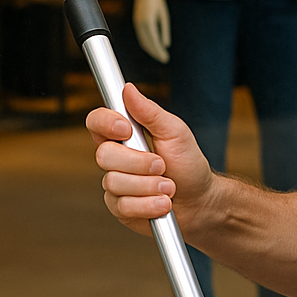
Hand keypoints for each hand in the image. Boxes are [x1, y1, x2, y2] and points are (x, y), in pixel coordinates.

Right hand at [87, 83, 213, 237]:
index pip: (96, 121)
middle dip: (138, 162)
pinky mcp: (120, 208)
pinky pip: (122, 206)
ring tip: (169, 187)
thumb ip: (150, 112)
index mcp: (125, 134)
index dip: (105, 123)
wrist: (200, 201)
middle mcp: (116, 158)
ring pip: (113, 182)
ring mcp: (116, 183)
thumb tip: (128, 89)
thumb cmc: (188, 163)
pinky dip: (148, 205)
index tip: (126, 129)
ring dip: (148, 186)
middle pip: (103, 155)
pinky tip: (162, 204)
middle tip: (162, 165)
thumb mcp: (175, 132)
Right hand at [132, 0, 170, 62]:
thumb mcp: (164, 15)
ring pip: (143, 42)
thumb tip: (166, 45)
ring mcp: (137, 24)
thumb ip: (165, 30)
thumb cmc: (157, 1)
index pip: (154, 42)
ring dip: (151, 50)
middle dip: (156, 53)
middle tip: (164, 59)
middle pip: (147, 44)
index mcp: (148, 22)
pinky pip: (141, 37)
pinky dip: (146, 44)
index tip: (166, 58)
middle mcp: (140, 25)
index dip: (160, 52)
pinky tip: (153, 46)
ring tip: (159, 55)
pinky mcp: (136, 22)